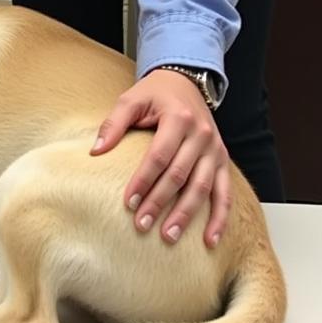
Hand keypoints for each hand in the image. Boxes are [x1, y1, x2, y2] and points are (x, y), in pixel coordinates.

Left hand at [91, 69, 230, 248]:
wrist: (185, 82)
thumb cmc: (154, 93)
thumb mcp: (130, 99)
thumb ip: (113, 123)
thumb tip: (96, 151)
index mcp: (178, 118)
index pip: (159, 156)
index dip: (143, 180)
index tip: (128, 202)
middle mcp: (201, 135)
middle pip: (180, 175)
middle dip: (160, 203)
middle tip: (142, 225)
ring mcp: (215, 149)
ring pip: (203, 188)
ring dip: (186, 215)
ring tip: (169, 236)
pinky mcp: (223, 160)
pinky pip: (225, 193)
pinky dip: (220, 218)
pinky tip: (210, 240)